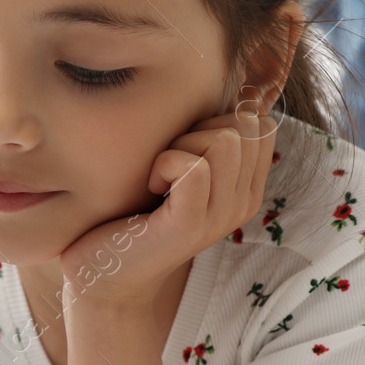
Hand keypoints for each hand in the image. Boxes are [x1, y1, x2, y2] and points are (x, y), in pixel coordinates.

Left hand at [60, 99, 277, 308]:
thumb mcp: (179, 170)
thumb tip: (223, 91)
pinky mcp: (190, 225)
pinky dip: (164, 165)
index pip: (260, 124)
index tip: (185, 151)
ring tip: (159, 178)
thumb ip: (205, 138)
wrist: (103, 273)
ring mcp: (220, 217)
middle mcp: (242, 204)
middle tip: (168, 165)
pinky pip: (193, 166)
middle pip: (245, 126)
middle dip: (200, 130)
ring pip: (224, 141)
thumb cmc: (133, 214)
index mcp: (246, 188)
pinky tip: (150, 188)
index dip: (219, 122)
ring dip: (181, 146)